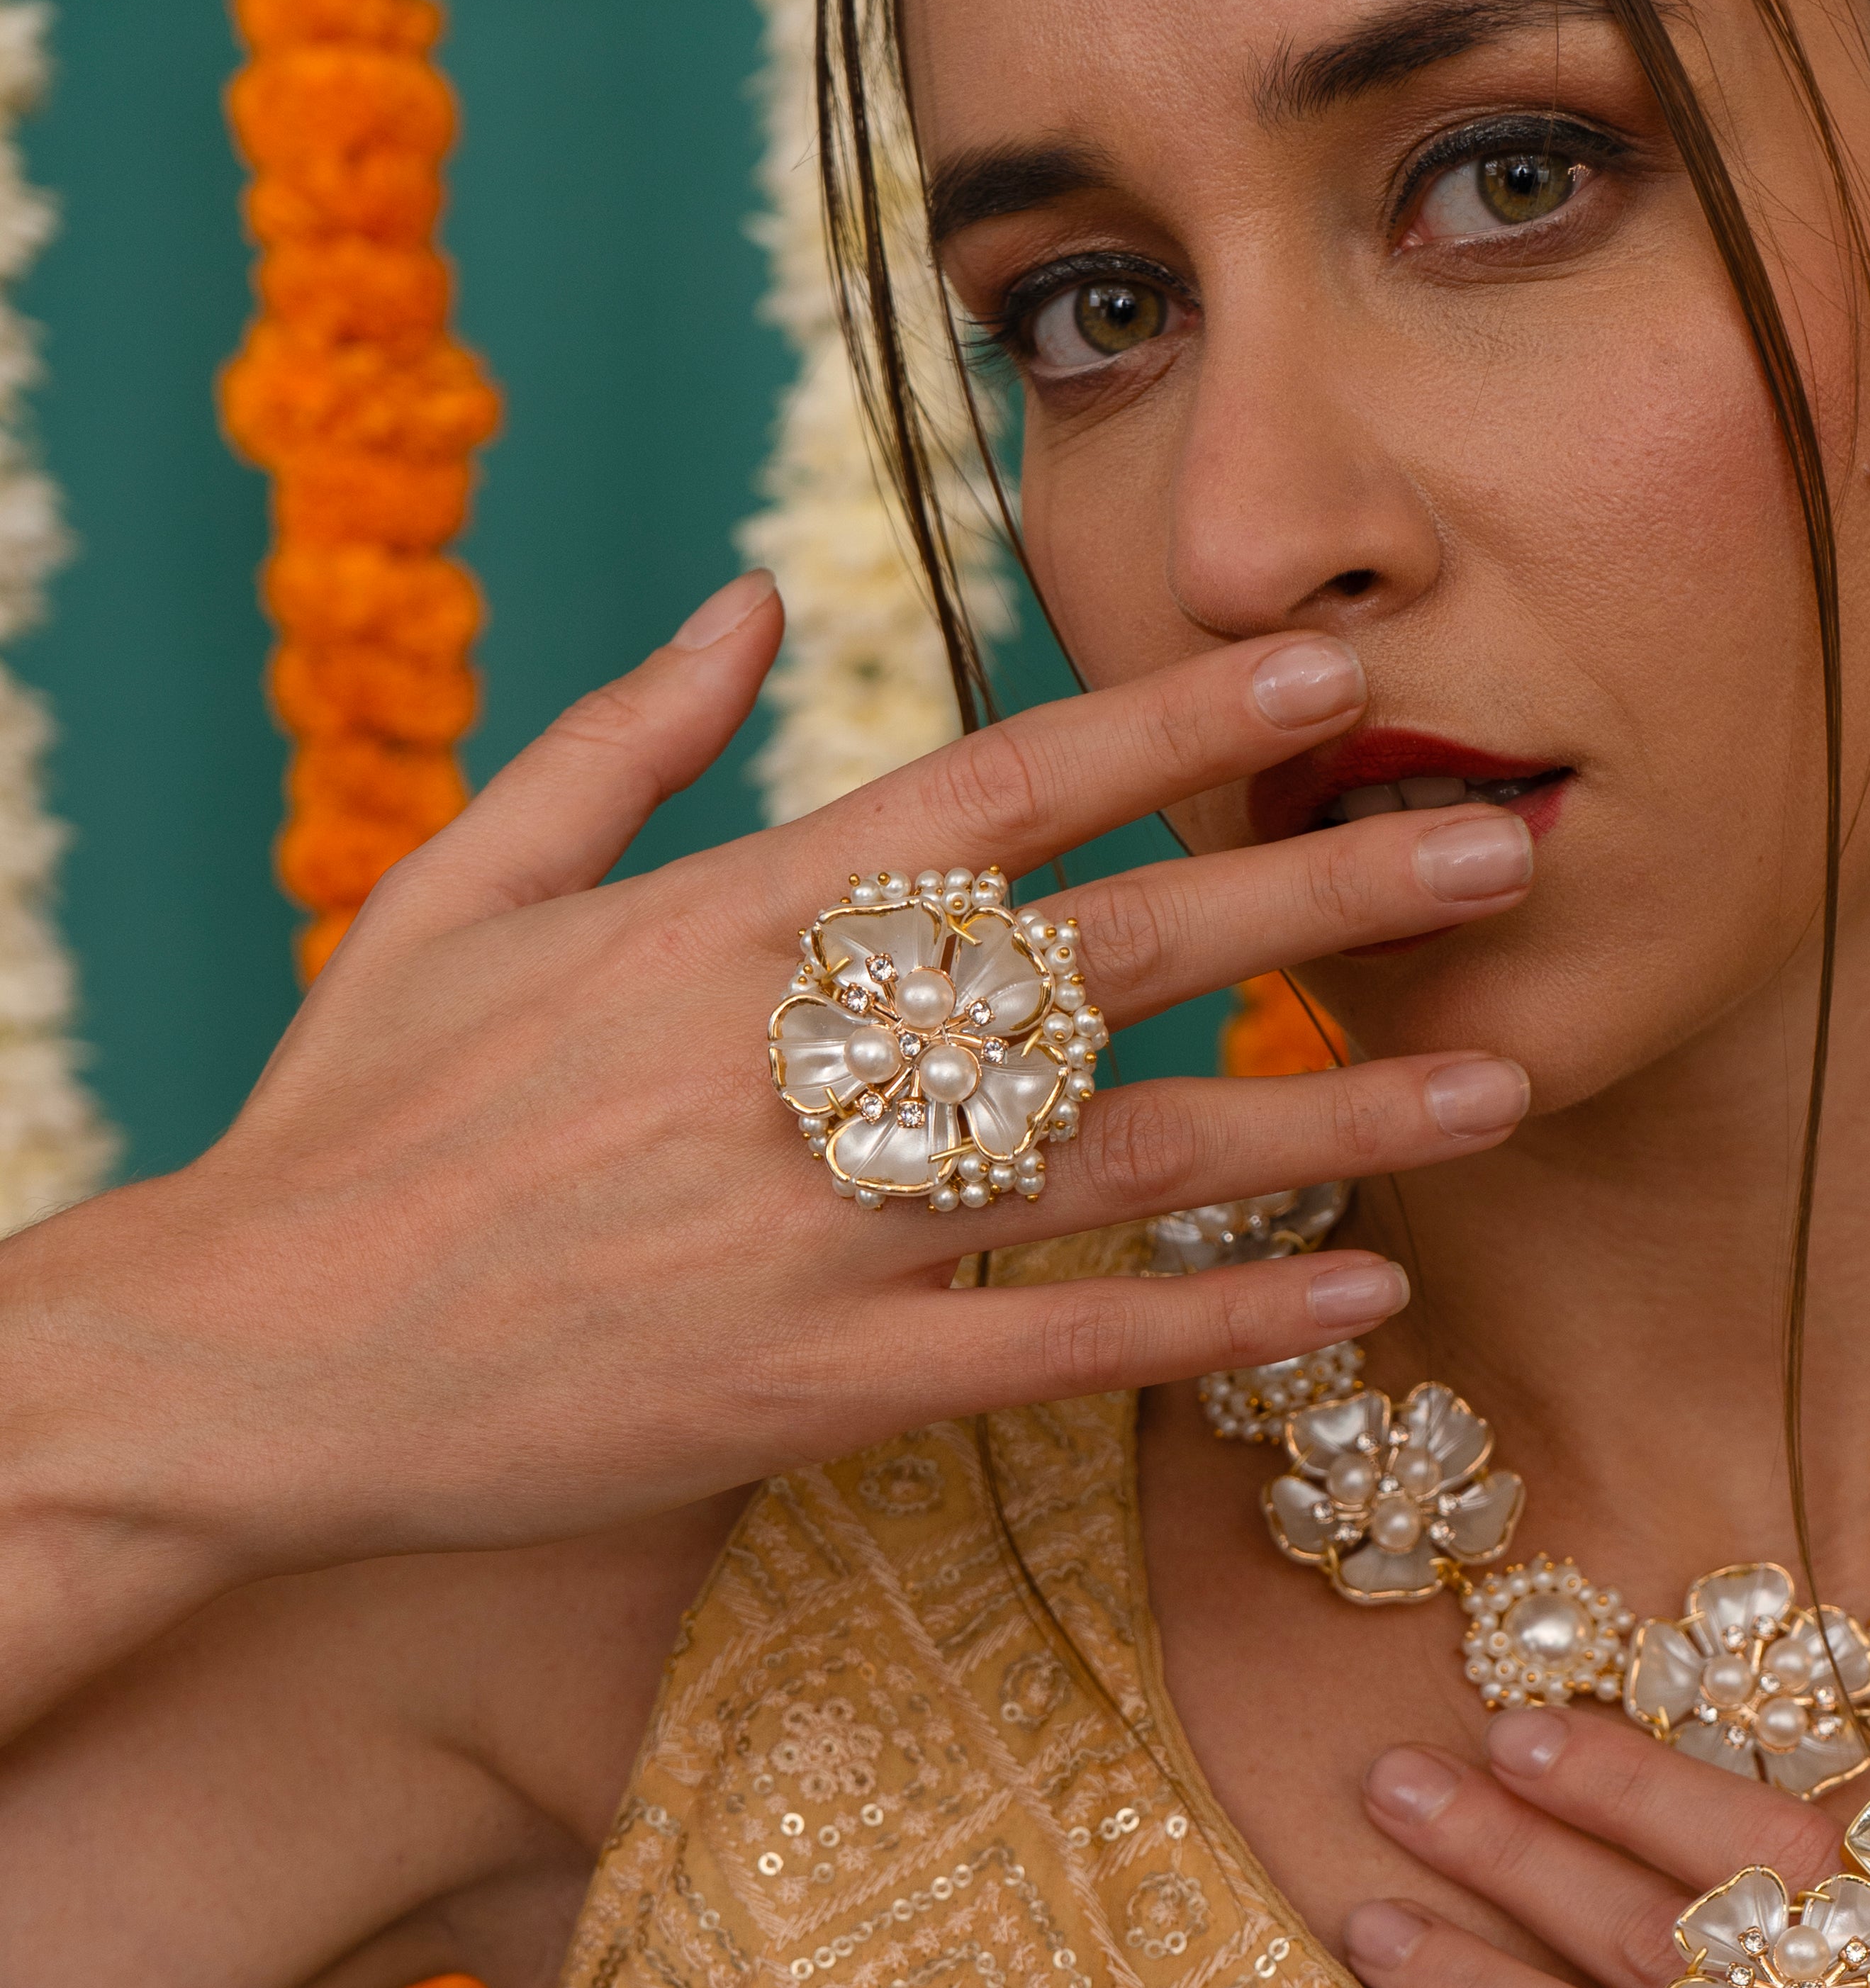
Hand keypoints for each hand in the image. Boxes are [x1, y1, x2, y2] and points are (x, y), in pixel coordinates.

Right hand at [15, 579, 1532, 1594]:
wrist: (246, 1359)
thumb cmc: (354, 1117)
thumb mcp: (462, 889)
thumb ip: (623, 741)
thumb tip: (743, 596)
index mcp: (723, 919)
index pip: (995, 791)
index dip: (1173, 730)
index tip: (1321, 675)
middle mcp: (794, 1058)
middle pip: (1113, 955)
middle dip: (1322, 892)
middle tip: (1502, 847)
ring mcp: (814, 1232)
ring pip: (1126, 1158)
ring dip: (1333, 1118)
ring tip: (1504, 1080)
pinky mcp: (812, 1391)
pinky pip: (1062, 1352)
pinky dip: (1219, 1320)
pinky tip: (1360, 1292)